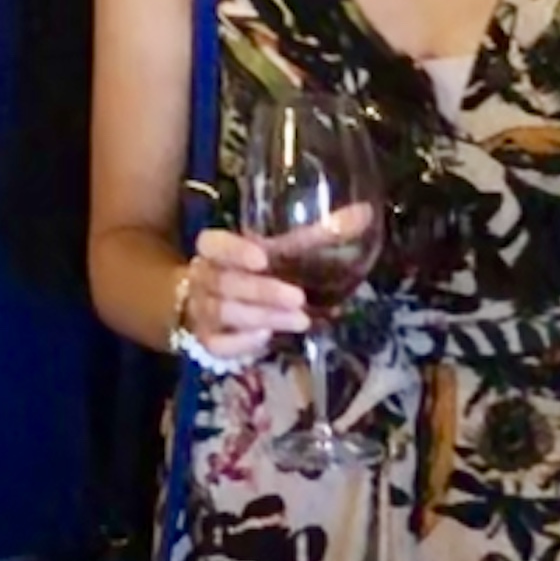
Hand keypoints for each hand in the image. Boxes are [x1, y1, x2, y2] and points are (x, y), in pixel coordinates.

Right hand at [177, 228, 311, 368]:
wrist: (220, 302)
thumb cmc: (255, 272)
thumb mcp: (278, 252)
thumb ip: (312, 237)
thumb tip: (358, 216)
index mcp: (215, 249)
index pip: (212, 244)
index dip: (233, 251)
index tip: (262, 259)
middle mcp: (203, 278)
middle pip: (224, 282)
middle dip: (262, 291)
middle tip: (298, 298)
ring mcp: (201, 311)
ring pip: (223, 313)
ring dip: (263, 316)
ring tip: (300, 320)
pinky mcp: (207, 340)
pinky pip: (217, 344)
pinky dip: (240, 342)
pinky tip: (266, 337)